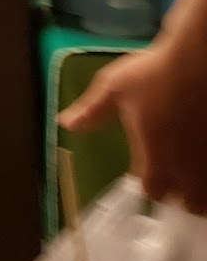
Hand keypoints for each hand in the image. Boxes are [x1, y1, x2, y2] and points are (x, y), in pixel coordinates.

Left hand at [60, 40, 206, 212]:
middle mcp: (190, 166)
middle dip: (185, 195)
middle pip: (191, 203)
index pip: (153, 191)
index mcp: (158, 157)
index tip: (149, 173)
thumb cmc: (156, 72)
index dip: (151, 185)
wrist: (202, 58)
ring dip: (205, 188)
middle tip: (180, 176)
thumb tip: (67, 124)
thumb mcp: (115, 88)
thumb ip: (93, 111)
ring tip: (198, 170)